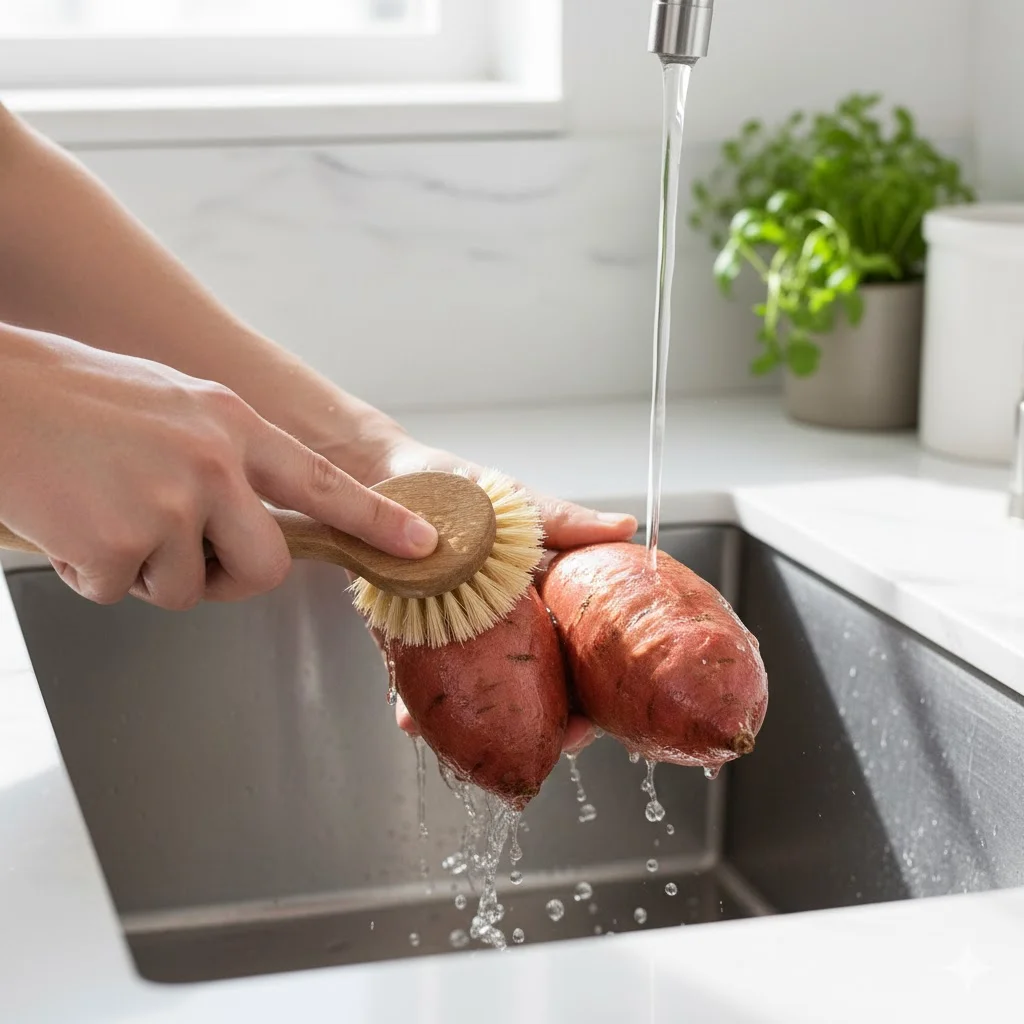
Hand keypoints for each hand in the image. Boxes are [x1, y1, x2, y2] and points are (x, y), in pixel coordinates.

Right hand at [0, 326, 437, 609]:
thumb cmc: (71, 395)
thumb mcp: (171, 403)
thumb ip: (224, 454)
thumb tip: (249, 508)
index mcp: (232, 424)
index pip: (322, 483)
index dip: (376, 519)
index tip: (421, 545)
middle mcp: (214, 463)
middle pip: (265, 566)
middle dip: (226, 576)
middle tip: (180, 553)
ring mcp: (171, 505)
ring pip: (186, 589)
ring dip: (145, 570)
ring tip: (101, 509)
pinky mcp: (121, 545)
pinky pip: (121, 592)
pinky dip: (92, 571)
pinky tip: (68, 519)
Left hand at [362, 434, 637, 755]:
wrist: (392, 475)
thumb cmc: (461, 486)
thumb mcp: (517, 503)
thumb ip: (566, 520)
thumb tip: (624, 526)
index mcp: (537, 602)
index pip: (573, 658)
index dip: (587, 694)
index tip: (591, 719)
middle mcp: (501, 628)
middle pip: (532, 690)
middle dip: (541, 726)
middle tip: (543, 744)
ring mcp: (457, 637)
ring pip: (479, 698)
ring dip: (481, 728)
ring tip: (477, 747)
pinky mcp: (410, 637)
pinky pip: (416, 680)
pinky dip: (414, 704)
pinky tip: (411, 721)